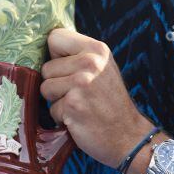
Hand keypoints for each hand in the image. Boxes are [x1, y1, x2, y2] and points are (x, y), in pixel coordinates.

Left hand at [40, 27, 153, 167]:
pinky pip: (51, 109)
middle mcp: (90, 63)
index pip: (55, 37)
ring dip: (57, 101)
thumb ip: (79, 54)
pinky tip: (79, 118)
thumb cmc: (110, 102)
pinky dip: (61, 117)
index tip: (68, 68)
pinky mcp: (73, 105)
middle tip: (79, 94)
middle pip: (46, 67)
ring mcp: (81, 83)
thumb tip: (46, 45)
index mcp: (96, 49)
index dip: (56, 55)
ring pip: (45, 87)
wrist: (128, 136)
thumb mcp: (102, 67)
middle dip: (56, 83)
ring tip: (78, 104)